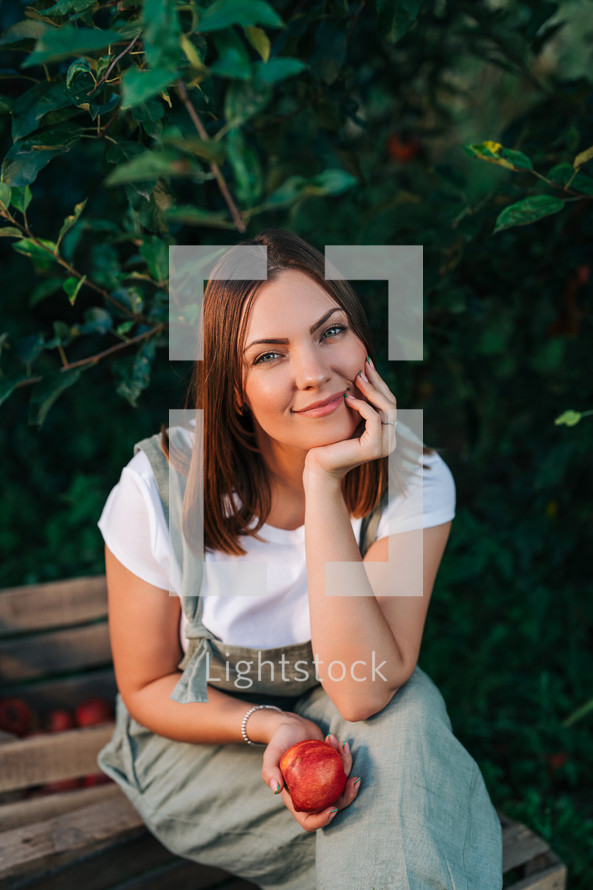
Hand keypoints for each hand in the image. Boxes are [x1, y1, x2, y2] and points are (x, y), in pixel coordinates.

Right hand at [262, 715, 360, 831]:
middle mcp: (311, 794)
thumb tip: (276, 790)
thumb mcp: (270, 755)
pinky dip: (344, 756)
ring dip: (347, 767)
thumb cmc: (279, 741)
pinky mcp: (331, 769)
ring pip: (342, 787)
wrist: (291, 725)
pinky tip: (340, 742)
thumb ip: (269, 772)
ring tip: (341, 746)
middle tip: (354, 779)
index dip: (321, 821)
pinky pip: (343, 769)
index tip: (332, 808)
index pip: (308, 820)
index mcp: (296, 798)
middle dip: (347, 796)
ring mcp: (323, 782)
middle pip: (333, 806)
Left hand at [304, 357, 396, 482]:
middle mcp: (390, 440)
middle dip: (378, 382)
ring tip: (357, 377)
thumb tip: (362, 377)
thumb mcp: (349, 420)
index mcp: (386, 434)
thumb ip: (360, 406)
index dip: (379, 383)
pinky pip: (373, 418)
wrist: (319, 467)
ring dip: (371, 390)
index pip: (389, 403)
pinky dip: (362, 405)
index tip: (367, 365)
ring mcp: (384, 445)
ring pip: (386, 408)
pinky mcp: (374, 447)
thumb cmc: (329, 443)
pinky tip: (348, 398)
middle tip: (364, 365)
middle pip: (391, 403)